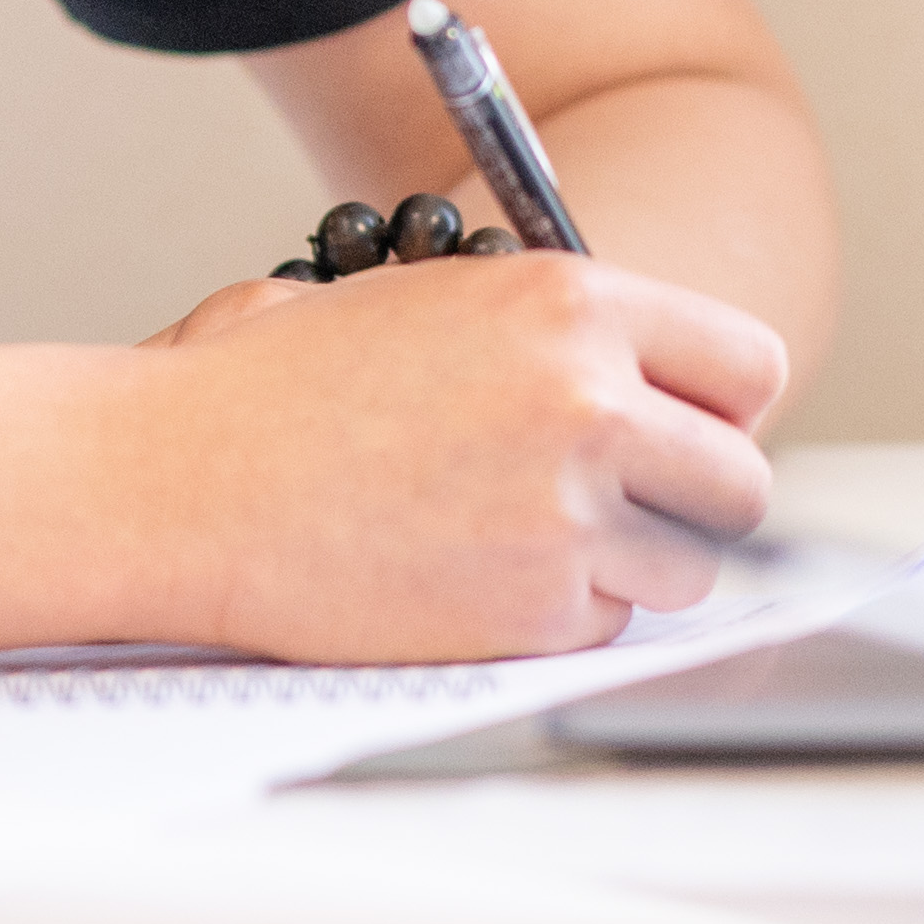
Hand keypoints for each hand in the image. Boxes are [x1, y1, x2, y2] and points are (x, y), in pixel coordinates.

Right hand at [116, 251, 782, 660]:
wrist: (176, 479)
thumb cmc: (272, 383)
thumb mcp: (427, 296)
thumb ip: (548, 329)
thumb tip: (639, 380)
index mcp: (569, 300)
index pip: (747, 365)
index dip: (718, 404)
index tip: (687, 427)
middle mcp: (589, 402)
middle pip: (741, 480)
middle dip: (694, 499)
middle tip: (629, 504)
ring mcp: (566, 514)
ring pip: (686, 569)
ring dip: (630, 566)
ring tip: (530, 542)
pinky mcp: (528, 611)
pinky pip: (602, 627)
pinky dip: (556, 617)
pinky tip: (471, 578)